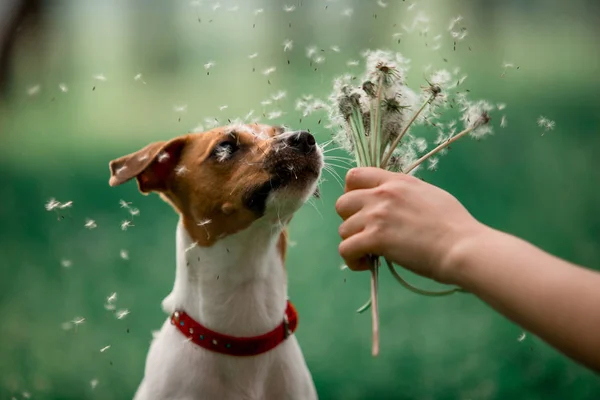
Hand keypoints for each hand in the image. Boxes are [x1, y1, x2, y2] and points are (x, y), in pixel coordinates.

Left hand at [335, 167, 484, 283]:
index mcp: (396, 181)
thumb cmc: (455, 225)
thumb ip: (405, 195)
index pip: (355, 175)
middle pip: (342, 203)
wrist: (461, 246)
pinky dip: (352, 260)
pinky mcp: (375, 238)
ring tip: (369, 254)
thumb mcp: (429, 195)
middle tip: (365, 233)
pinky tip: (365, 264)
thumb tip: (394, 205)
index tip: (360, 209)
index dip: (351, 193)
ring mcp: (377, 216)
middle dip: (349, 220)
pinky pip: (345, 249)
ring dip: (353, 243)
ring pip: (343, 229)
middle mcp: (382, 194)